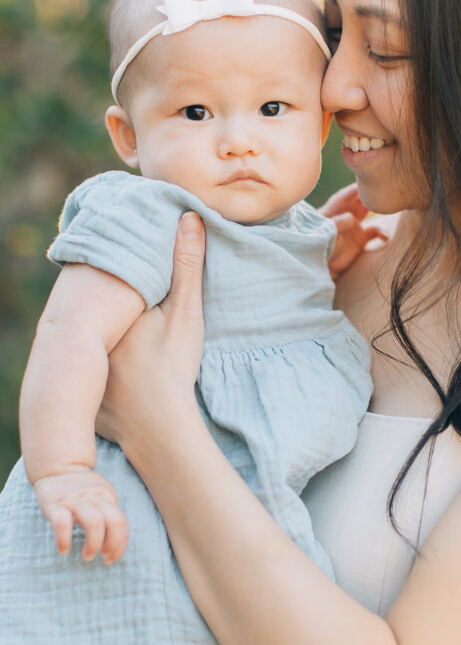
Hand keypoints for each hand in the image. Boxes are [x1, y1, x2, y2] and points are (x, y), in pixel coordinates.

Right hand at [34, 468, 128, 562]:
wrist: (57, 468)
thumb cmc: (82, 490)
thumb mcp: (101, 496)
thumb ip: (110, 514)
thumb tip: (118, 543)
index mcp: (107, 497)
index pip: (121, 522)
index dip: (120, 545)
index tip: (111, 558)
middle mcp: (94, 497)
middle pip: (114, 522)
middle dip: (112, 545)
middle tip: (103, 556)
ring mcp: (75, 500)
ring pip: (94, 522)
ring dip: (94, 544)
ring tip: (88, 556)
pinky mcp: (54, 504)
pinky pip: (62, 523)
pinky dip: (64, 540)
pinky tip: (63, 550)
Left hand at [96, 212, 205, 447]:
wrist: (161, 427)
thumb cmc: (172, 366)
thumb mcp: (185, 312)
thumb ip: (187, 266)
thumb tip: (190, 217)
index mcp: (107, 316)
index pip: (108, 289)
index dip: (118, 280)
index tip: (130, 270)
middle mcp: (88, 343)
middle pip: (97, 321)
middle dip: (107, 313)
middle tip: (129, 308)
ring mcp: (86, 374)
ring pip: (93, 352)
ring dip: (104, 346)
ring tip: (127, 341)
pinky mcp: (89, 401)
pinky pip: (94, 383)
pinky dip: (106, 379)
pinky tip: (123, 379)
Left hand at [320, 184, 387, 279]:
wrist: (316, 267)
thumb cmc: (315, 247)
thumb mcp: (324, 234)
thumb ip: (336, 224)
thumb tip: (351, 217)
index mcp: (333, 210)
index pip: (346, 195)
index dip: (356, 188)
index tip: (368, 182)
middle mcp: (345, 215)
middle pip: (360, 200)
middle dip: (371, 195)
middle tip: (384, 192)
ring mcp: (354, 226)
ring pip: (370, 212)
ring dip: (378, 210)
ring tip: (387, 211)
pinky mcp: (360, 239)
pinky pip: (375, 232)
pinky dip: (382, 233)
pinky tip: (386, 237)